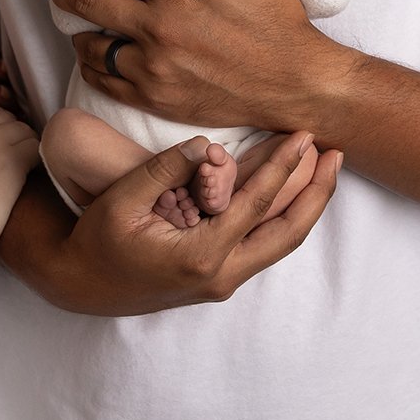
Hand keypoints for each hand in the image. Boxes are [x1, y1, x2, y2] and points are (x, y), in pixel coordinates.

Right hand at [1, 131, 342, 314]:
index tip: (304, 135)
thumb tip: (210, 143)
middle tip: (337, 153)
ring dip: (305, 204)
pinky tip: (290, 186)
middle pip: (288, 233)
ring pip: (280, 241)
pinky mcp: (218, 276)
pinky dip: (282, 213)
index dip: (283, 167)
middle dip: (317, 193)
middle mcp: (221, 274)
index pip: (256, 205)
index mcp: (201, 256)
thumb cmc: (97, 239)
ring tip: (325, 166)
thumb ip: (166, 169)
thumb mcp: (123, 199)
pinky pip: (262, 242)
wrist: (81, 284)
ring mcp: (222, 280)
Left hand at [41, 0, 346, 128]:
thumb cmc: (278, 20)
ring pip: (90, 45)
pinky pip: (105, 79)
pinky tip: (96, 49)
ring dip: (75, 26)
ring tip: (74, 15)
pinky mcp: (156, 99)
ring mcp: (153, 69)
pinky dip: (93, 62)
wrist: (296, 83)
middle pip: (84, 1)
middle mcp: (157, 29)